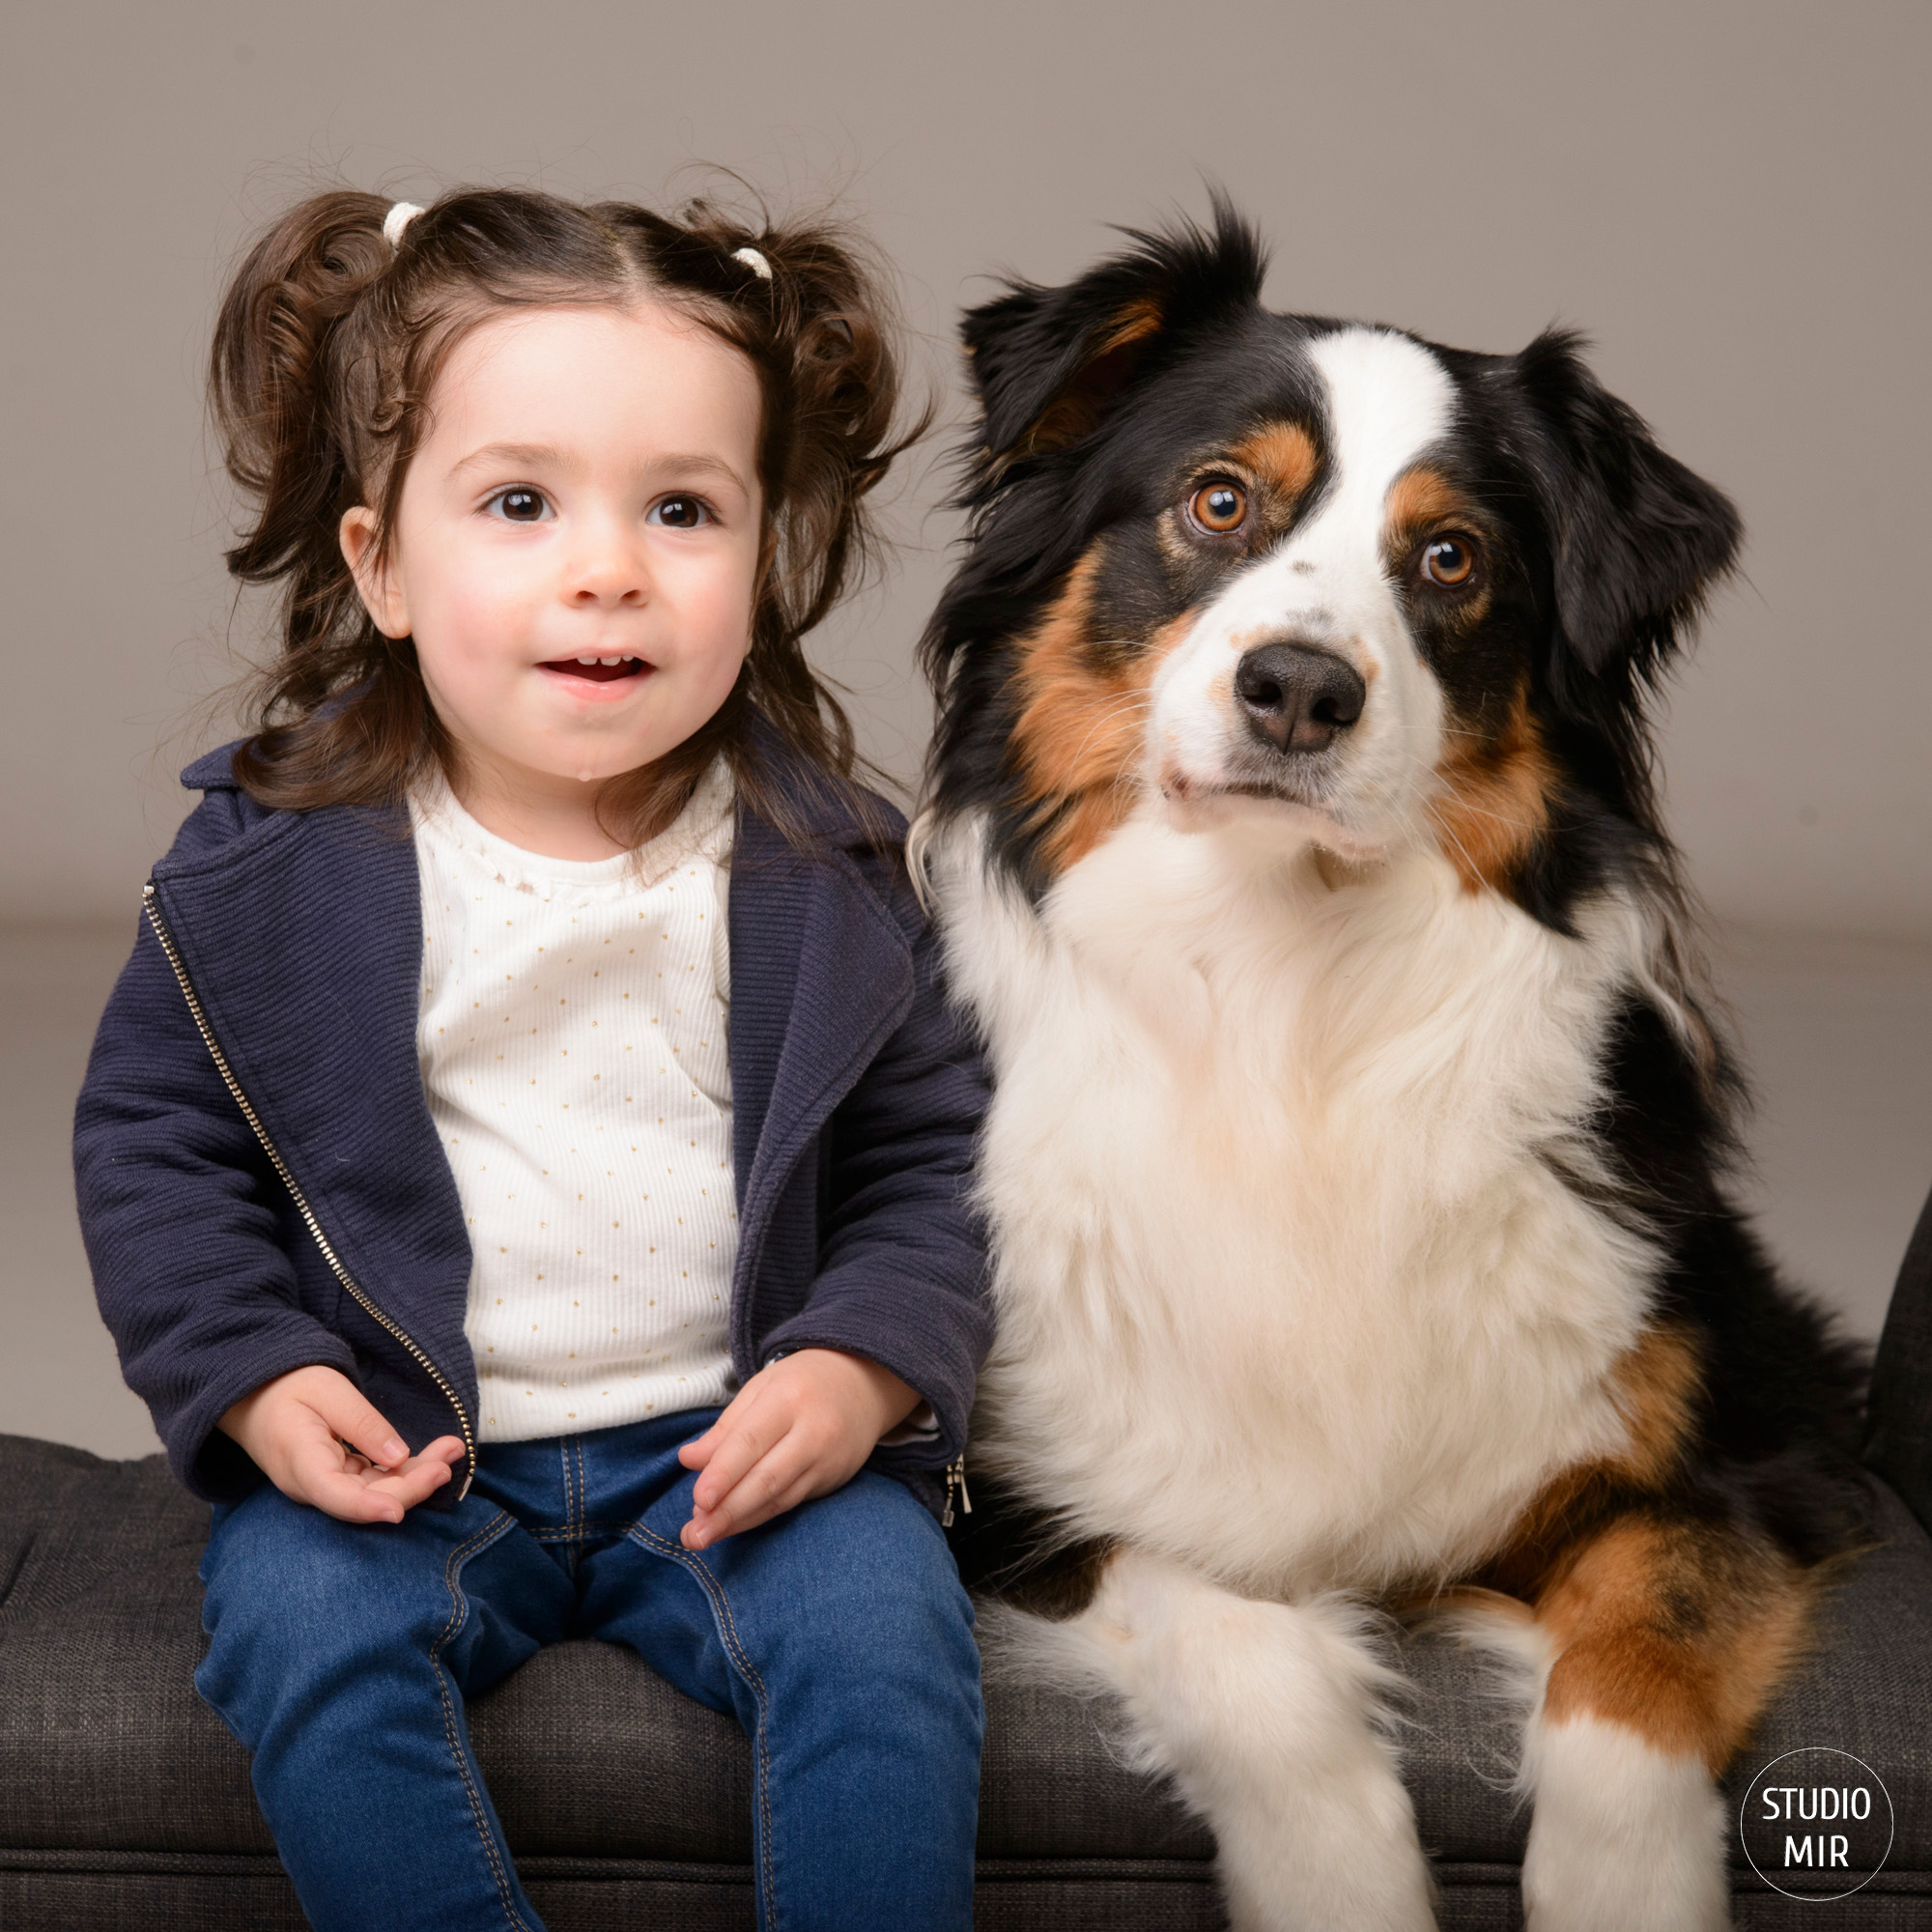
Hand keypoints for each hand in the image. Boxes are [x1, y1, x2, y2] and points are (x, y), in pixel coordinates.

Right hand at [217, 1365, 464, 1524]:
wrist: (256, 1394)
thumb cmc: (289, 1386)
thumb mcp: (330, 1391)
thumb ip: (363, 1424)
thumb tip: (399, 1457)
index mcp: (301, 1463)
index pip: (336, 1496)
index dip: (369, 1509)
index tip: (399, 1513)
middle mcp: (312, 1486)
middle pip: (367, 1498)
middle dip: (414, 1482)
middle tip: (451, 1454)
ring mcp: (325, 1486)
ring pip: (376, 1492)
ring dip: (417, 1475)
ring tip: (453, 1449)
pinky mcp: (337, 1480)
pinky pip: (374, 1482)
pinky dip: (405, 1470)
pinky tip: (435, 1455)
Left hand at [676, 1349, 919, 1548]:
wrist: (864, 1384)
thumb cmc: (802, 1382)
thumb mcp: (761, 1388)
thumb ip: (726, 1427)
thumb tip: (688, 1460)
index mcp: (787, 1399)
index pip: (752, 1440)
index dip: (724, 1473)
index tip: (699, 1500)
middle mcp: (812, 1431)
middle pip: (766, 1478)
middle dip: (727, 1511)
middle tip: (693, 1535)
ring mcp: (826, 1459)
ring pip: (779, 1497)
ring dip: (739, 1521)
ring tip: (704, 1537)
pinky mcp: (833, 1479)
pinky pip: (791, 1502)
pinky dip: (760, 1517)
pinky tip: (735, 1525)